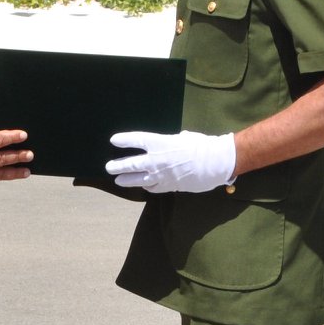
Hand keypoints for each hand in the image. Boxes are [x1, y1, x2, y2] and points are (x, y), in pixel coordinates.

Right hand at [0, 129, 30, 190]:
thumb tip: (2, 142)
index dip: (12, 137)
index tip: (23, 135)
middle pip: (4, 158)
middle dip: (19, 156)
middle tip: (30, 154)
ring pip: (3, 174)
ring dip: (16, 172)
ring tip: (27, 171)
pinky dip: (0, 176)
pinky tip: (8, 175)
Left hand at [106, 130, 237, 192]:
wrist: (214, 163)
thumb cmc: (202, 145)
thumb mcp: (184, 137)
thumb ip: (173, 141)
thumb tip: (174, 140)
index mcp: (160, 143)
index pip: (137, 140)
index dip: (124, 140)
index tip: (114, 140)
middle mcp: (156, 160)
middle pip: (131, 164)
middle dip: (118, 165)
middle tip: (109, 166)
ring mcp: (161, 175)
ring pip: (138, 179)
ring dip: (126, 180)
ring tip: (118, 180)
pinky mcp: (168, 186)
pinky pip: (153, 187)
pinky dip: (147, 186)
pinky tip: (143, 185)